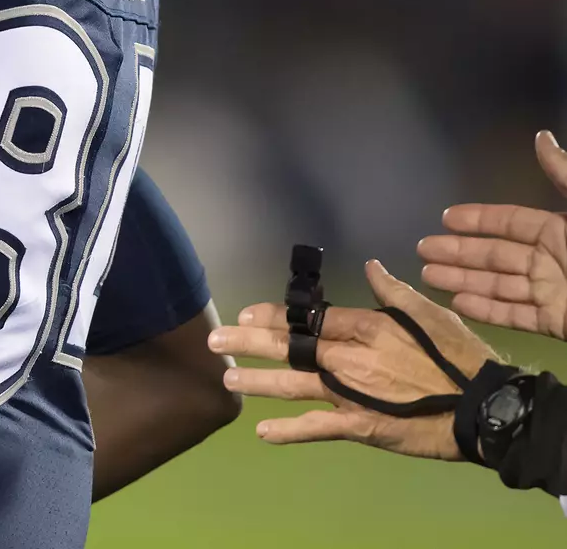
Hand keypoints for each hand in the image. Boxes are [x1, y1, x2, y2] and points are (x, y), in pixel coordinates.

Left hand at [207, 260, 499, 460]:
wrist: (483, 408)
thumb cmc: (458, 357)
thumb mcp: (430, 314)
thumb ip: (393, 291)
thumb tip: (370, 266)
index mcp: (364, 328)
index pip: (308, 317)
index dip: (273, 315)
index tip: (245, 313)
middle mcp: (348, 358)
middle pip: (289, 347)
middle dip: (248, 342)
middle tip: (216, 341)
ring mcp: (350, 394)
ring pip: (293, 386)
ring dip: (257, 382)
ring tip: (229, 377)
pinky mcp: (360, 426)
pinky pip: (317, 428)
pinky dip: (288, 432)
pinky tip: (261, 432)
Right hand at [418, 130, 566, 340]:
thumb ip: (566, 177)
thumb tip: (541, 137)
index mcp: (562, 231)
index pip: (510, 221)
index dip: (477, 219)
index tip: (444, 217)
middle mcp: (553, 260)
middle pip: (496, 254)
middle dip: (459, 252)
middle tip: (421, 250)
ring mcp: (554, 293)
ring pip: (499, 285)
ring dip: (463, 280)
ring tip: (427, 277)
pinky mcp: (558, 323)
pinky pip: (516, 315)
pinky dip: (487, 310)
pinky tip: (458, 304)